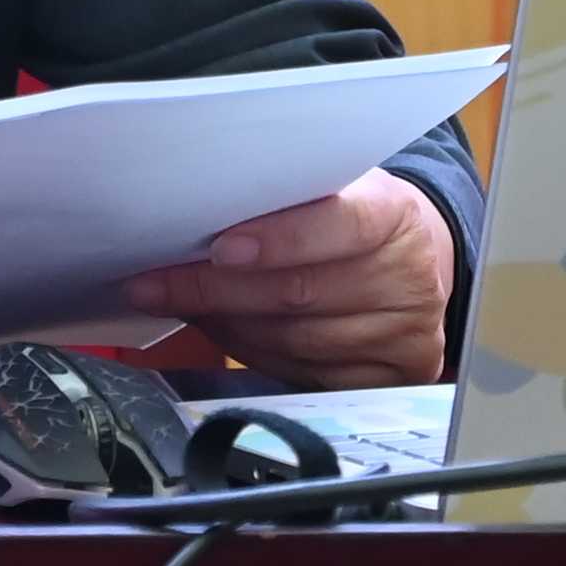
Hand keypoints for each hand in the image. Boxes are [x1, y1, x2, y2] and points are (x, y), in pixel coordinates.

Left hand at [124, 169, 455, 388]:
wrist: (410, 261)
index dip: (279, 239)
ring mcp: (405, 333)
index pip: (340, 224)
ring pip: (295, 341)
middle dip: (217, 290)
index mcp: (396, 213)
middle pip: (302, 293)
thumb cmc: (350, 219)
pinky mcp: (394, 376)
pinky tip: (226, 332)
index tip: (219, 248)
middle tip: (155, 284)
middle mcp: (408, 277)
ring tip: (183, 304)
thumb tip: (191, 222)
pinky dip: (254, 354)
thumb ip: (280, 202)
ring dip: (226, 325)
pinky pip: (306, 374)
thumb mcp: (330, 190)